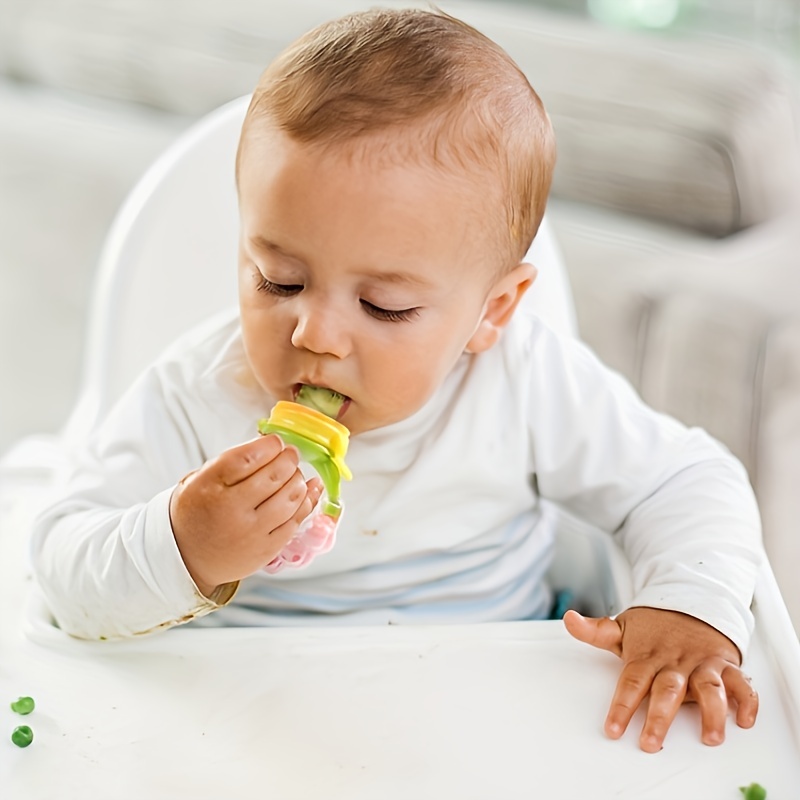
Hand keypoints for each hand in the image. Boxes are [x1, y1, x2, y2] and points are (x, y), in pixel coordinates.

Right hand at [169, 434, 321, 595]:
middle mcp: (231, 509)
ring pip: (290, 497)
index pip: (248, 457)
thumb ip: (230, 462)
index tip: (275, 441)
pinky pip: (296, 520)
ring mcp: (251, 531)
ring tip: (293, 473)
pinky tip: (309, 488)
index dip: (269, 445)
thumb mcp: (198, 480)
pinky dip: (307, 500)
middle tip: (290, 454)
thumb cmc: (198, 513)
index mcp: (210, 487)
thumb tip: (269, 443)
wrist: (188, 559)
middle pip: (274, 475)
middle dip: (289, 458)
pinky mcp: (267, 548)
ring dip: (298, 479)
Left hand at [564, 607, 758, 752]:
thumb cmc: (655, 625)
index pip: (631, 682)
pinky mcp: (725, 665)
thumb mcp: (623, 627)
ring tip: (710, 737)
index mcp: (648, 656)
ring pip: (709, 688)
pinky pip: (740, 683)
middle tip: (651, 742)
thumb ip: (595, 631)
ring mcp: (702, 663)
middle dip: (660, 717)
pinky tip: (743, 719)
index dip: (622, 706)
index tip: (612, 729)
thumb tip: (568, 619)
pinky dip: (746, 701)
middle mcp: (675, 662)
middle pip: (667, 690)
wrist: (691, 601)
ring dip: (711, 713)